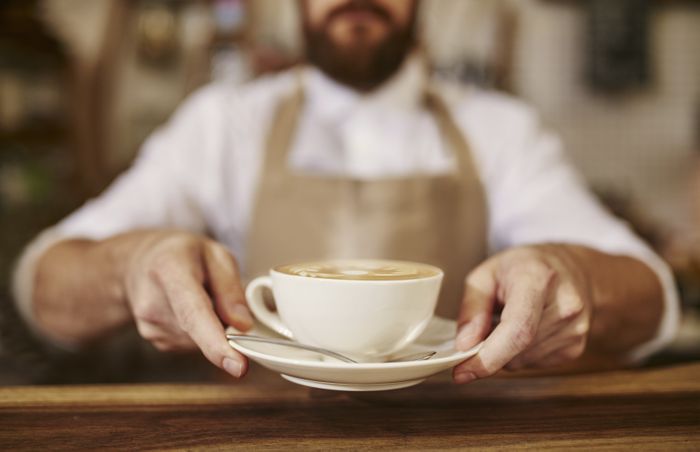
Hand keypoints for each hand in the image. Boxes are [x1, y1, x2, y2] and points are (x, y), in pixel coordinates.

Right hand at [124, 231, 252, 377]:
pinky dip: (200, 332)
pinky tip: (189, 310)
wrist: (139, 262)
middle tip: (219, 295)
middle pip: (200, 331)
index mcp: (170, 270)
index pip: (194, 313)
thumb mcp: (215, 254)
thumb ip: (231, 288)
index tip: (238, 367)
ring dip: (211, 327)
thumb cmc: (182, 254)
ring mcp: (149, 325)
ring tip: (198, 296)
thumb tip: (244, 326)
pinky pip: (193, 344)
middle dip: (223, 325)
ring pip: (200, 341)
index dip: (216, 343)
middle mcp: (153, 302)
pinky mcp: (154, 340)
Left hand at [453, 245, 592, 383]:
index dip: (488, 357)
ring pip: (521, 362)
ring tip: (508, 320)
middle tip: (480, 330)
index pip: (518, 329)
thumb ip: (472, 307)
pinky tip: (526, 329)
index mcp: (539, 279)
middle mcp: (565, 305)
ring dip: (504, 351)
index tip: (461, 371)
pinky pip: (534, 364)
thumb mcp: (486, 273)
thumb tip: (464, 345)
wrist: (574, 268)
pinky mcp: (576, 347)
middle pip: (516, 350)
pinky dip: (519, 353)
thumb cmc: (525, 267)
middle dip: (487, 350)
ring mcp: (575, 329)